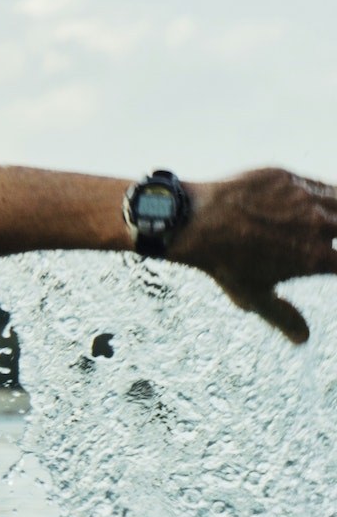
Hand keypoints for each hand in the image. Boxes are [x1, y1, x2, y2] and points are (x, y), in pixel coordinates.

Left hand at [175, 168, 336, 343]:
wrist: (194, 222)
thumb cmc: (222, 263)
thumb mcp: (253, 296)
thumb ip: (283, 316)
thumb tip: (303, 338)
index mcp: (315, 258)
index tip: (333, 267)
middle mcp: (319, 225)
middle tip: (331, 248)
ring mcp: (306, 198)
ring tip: (329, 227)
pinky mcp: (290, 178)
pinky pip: (321, 184)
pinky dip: (327, 195)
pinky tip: (322, 205)